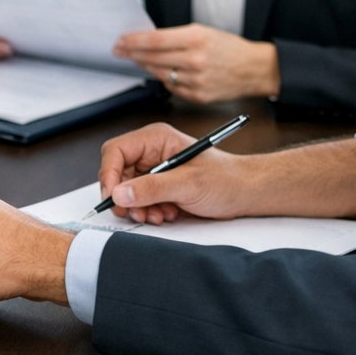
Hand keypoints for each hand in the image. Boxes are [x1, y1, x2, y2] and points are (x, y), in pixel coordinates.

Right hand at [96, 122, 251, 224]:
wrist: (246, 193)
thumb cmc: (226, 179)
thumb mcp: (188, 184)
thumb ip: (152, 188)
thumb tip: (119, 194)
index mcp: (155, 139)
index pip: (116, 152)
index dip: (109, 175)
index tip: (112, 197)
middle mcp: (151, 152)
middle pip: (118, 174)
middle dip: (126, 197)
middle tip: (136, 213)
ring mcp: (154, 170)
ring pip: (127, 190)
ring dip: (138, 207)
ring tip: (157, 215)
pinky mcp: (158, 186)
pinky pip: (140, 200)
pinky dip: (148, 211)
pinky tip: (166, 214)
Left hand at [112, 23, 278, 102]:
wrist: (254, 69)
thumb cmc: (228, 47)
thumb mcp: (203, 32)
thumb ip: (175, 36)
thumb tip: (146, 40)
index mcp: (196, 39)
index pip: (154, 40)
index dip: (133, 41)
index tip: (120, 41)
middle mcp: (195, 60)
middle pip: (152, 58)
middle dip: (132, 54)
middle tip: (119, 51)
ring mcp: (196, 81)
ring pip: (159, 74)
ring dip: (145, 67)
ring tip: (137, 60)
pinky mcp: (197, 96)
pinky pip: (171, 87)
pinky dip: (164, 79)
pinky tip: (161, 72)